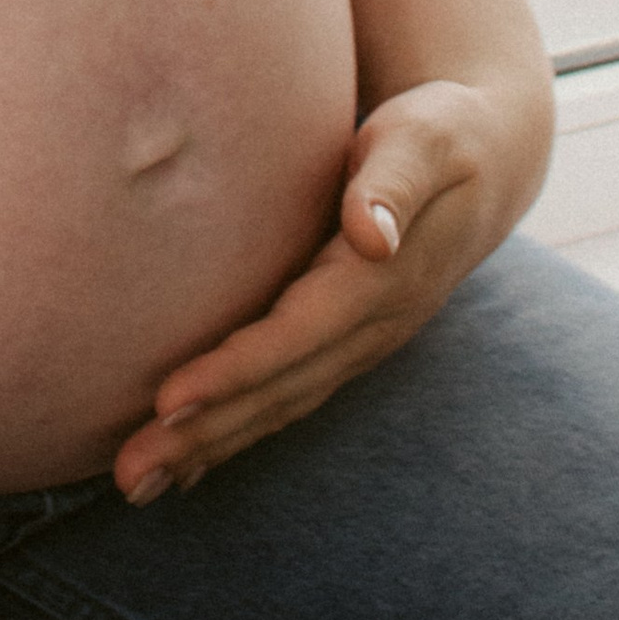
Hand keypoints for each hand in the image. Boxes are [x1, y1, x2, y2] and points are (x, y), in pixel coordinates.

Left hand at [111, 76, 538, 503]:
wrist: (490, 160)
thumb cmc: (442, 134)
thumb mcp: (424, 141)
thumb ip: (392, 185)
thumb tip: (371, 236)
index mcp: (380, 282)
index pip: (295, 337)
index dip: (233, 372)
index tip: (169, 402)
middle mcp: (370, 328)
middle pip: (277, 391)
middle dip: (203, 435)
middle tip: (128, 475)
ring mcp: (359, 344)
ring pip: (277, 406)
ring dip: (208, 448)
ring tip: (137, 485)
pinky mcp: (344, 342)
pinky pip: (285, 397)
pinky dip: (235, 433)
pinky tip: (185, 465)